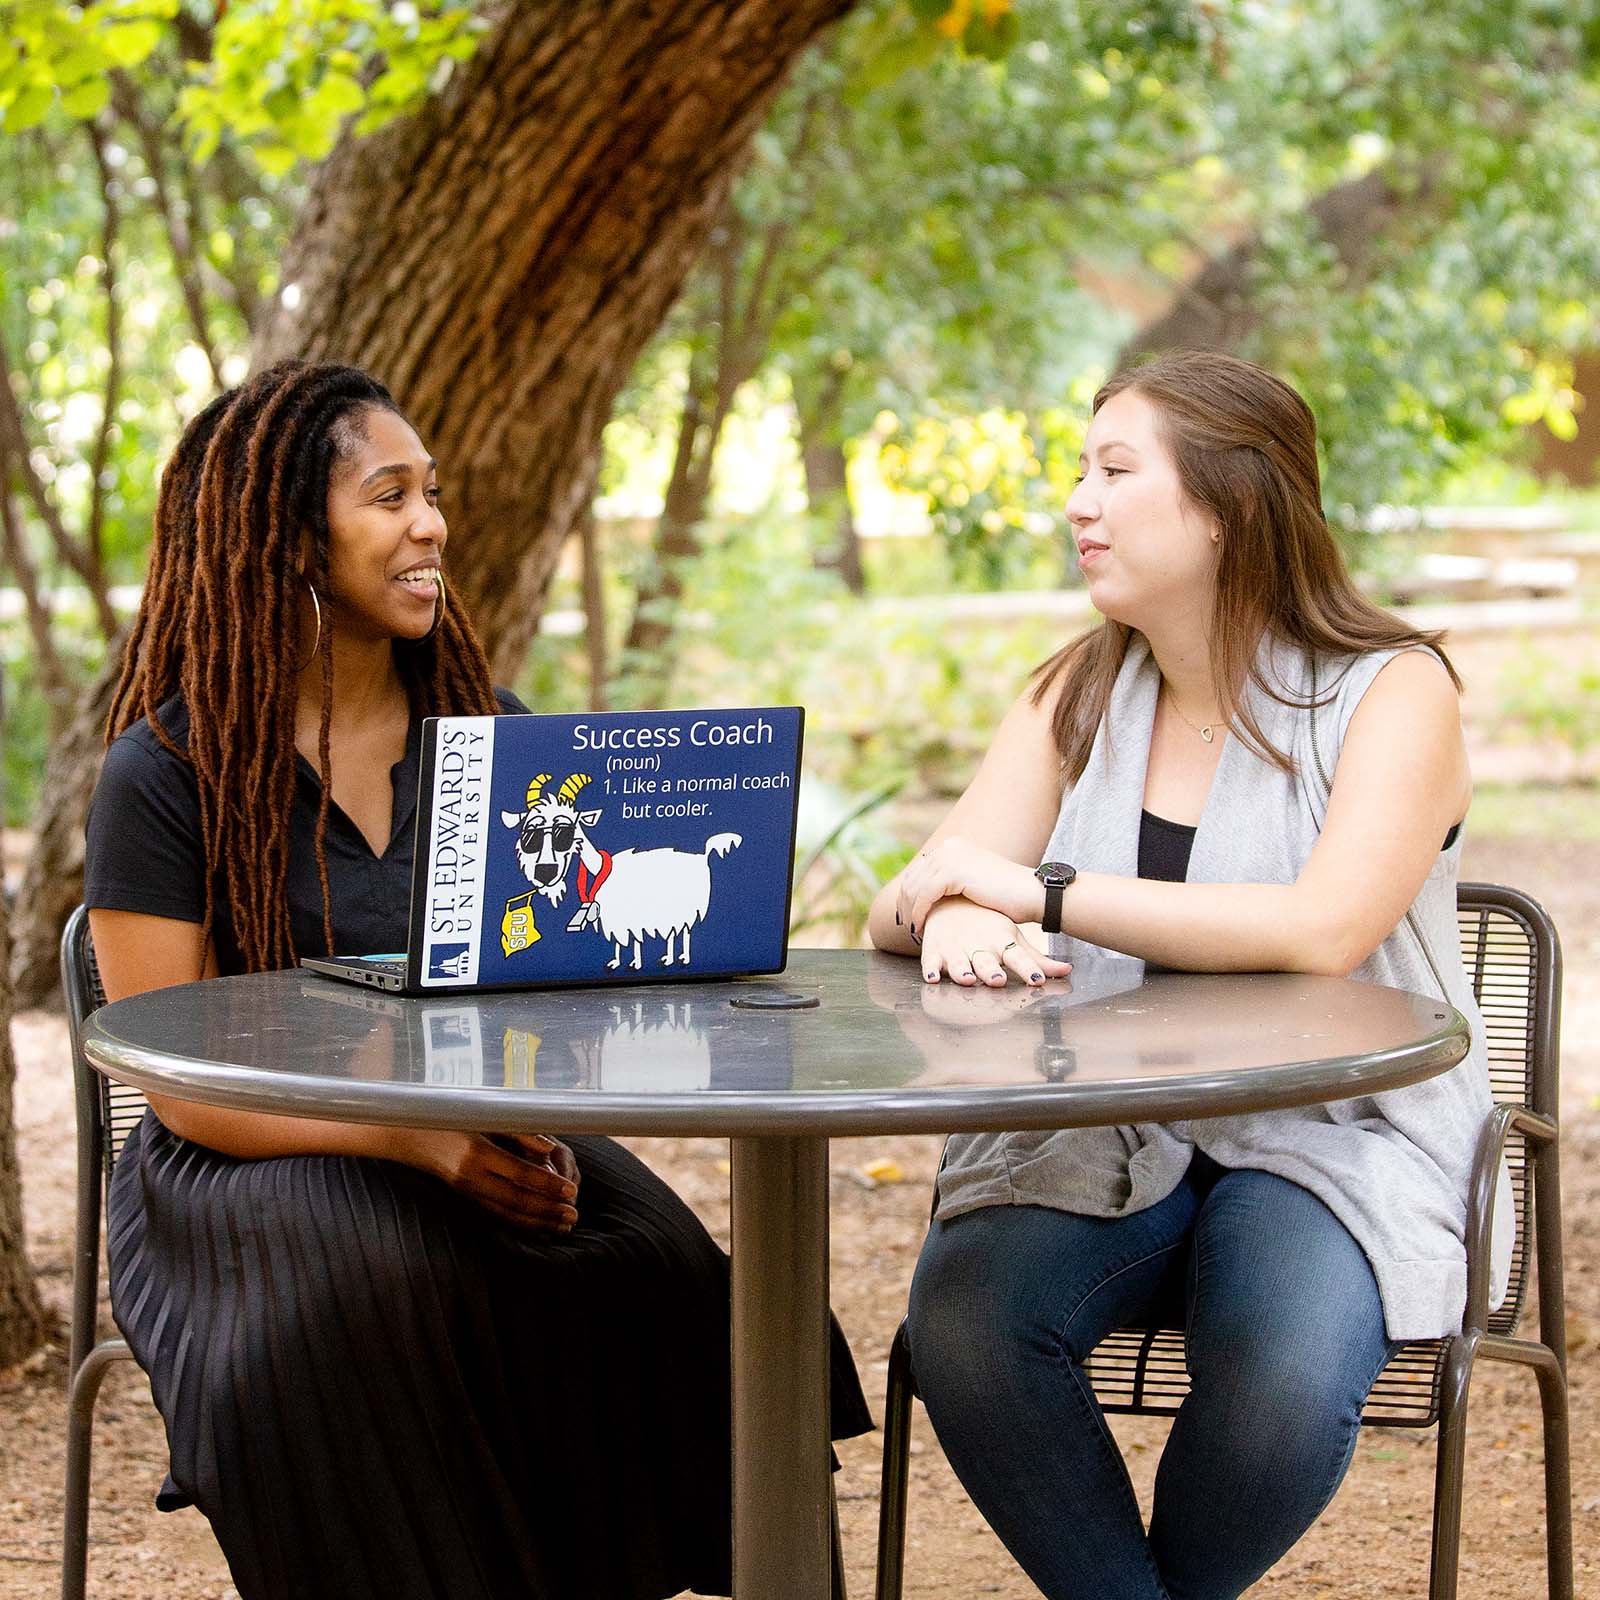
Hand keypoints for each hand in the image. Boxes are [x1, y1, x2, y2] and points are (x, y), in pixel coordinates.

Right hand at [398, 1128, 579, 1231]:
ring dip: (537, 1221)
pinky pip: (496, 1214)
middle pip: (515, 1199)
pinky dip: (520, 1221)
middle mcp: (470, 1176)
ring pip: (506, 1213)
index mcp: (477, 1152)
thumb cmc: (453, 1118)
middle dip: (547, 1209)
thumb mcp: (485, 1118)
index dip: (547, 1184)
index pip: (518, 1174)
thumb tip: (550, 1148)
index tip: (571, 1190)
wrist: (410, 1135)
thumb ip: (520, 1132)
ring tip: (563, 1224)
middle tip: (573, 1215)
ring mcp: (466, 1191)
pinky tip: (539, 1224)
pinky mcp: (466, 1198)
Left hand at [896, 837, 1042, 941]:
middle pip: (913, 877)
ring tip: (913, 930)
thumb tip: (929, 897)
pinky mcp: (952, 871)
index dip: (909, 894)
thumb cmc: (1008, 897)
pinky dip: (919, 913)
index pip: (919, 870)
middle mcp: (949, 846)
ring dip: (910, 911)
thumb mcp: (973, 884)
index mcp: (954, 846)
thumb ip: (952, 884)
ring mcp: (950, 856)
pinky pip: (924, 896)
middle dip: (906, 903)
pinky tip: (920, 928)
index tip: (908, 916)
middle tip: (906, 925)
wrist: (1033, 895)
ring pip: (915, 888)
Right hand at [916, 897, 1071, 987]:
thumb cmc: (987, 924)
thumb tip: (1068, 971)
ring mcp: (956, 947)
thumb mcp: (1012, 939)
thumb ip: (1036, 960)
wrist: (951, 900)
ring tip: (967, 979)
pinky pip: (931, 961)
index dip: (1027, 968)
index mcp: (1000, 941)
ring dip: (962, 971)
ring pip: (958, 963)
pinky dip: (931, 969)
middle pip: (986, 961)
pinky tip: (933, 977)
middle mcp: (979, 945)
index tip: (1038, 980)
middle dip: (991, 971)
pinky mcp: (935, 949)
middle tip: (997, 980)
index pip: (1017, 956)